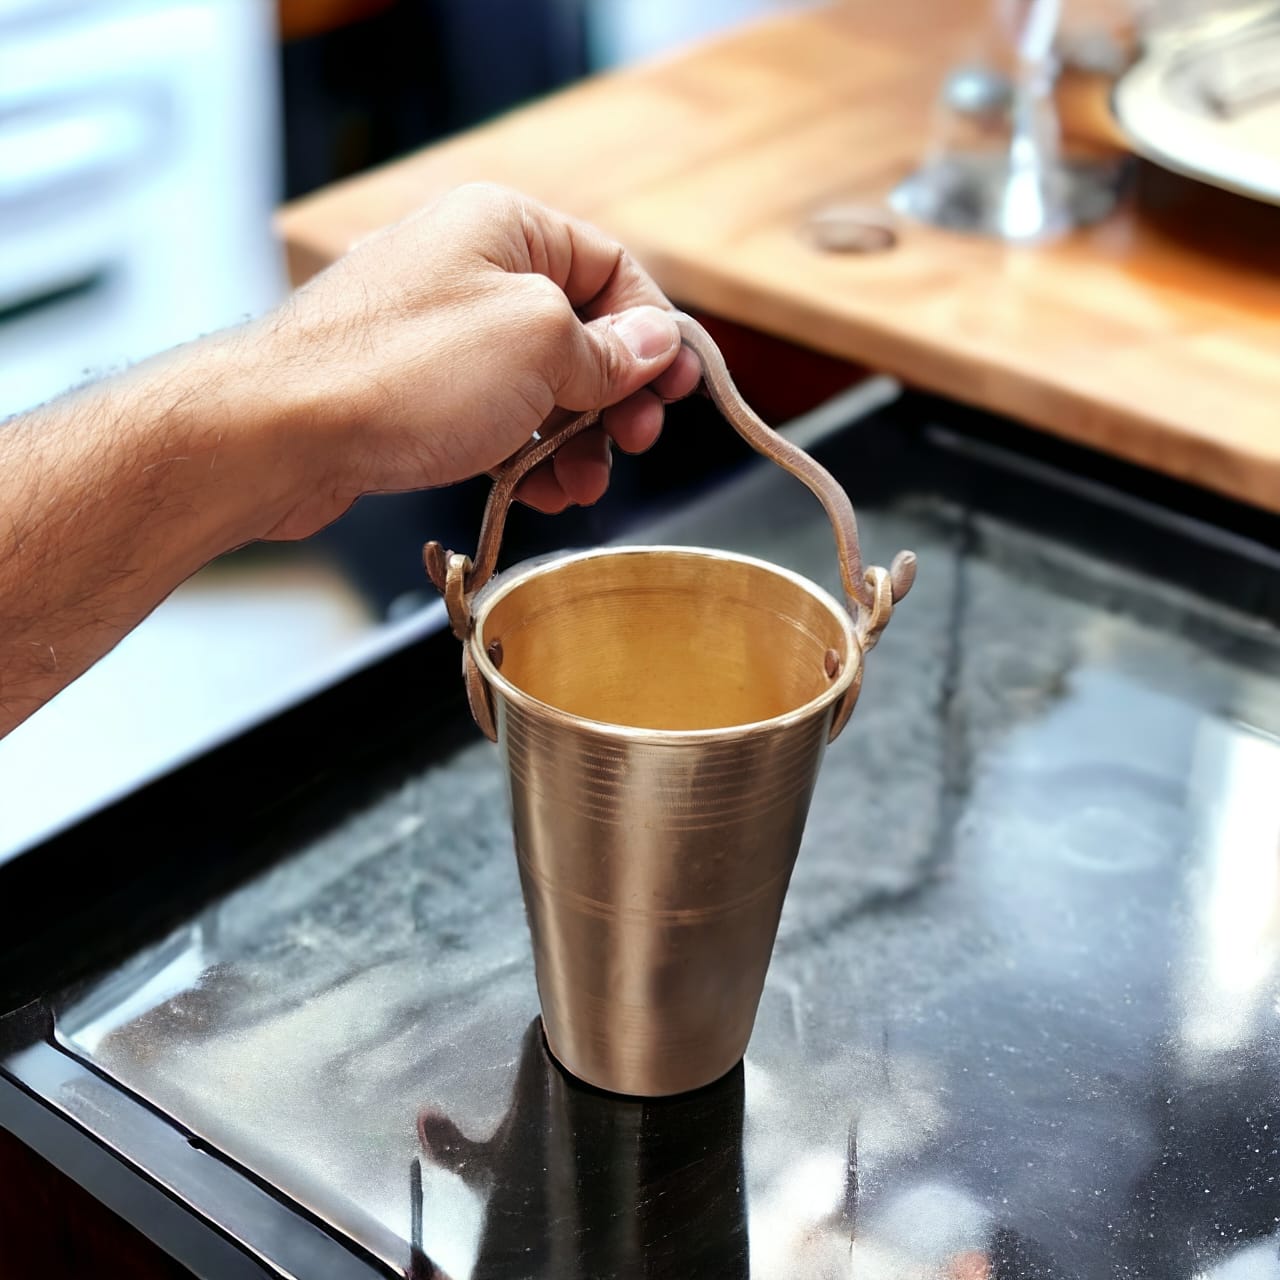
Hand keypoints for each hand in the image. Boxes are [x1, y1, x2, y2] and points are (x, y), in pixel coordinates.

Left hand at [260, 183, 701, 539]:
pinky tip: (535, 491)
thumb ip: (609, 348)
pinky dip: (524, 454)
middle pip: (578, 331)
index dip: (654, 332)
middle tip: (632, 443)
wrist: (279, 433)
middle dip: (614, 396)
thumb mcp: (538, 345)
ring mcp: (439, 333)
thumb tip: (657, 346)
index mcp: (504, 226)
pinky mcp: (414, 389)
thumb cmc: (401, 371)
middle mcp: (470, 269)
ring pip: (537, 384)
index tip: (675, 389)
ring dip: (573, 440)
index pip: (612, 268)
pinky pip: (493, 415)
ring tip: (582, 486)